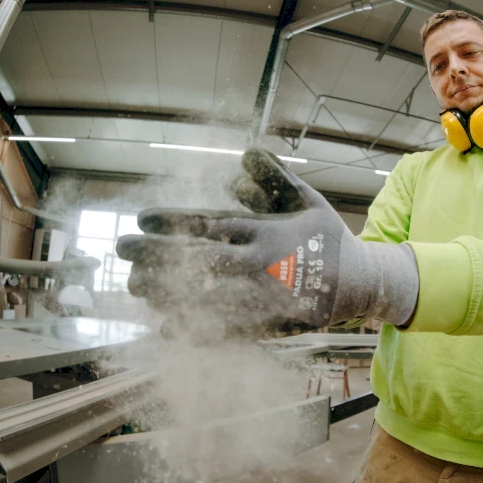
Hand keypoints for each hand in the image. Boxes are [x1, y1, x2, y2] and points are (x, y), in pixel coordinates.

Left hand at [116, 149, 417, 340]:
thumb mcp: (306, 199)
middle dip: (155, 253)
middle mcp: (259, 265)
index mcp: (265, 232)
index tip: (140, 219)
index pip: (209, 225)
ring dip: (165, 291)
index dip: (172, 222)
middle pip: (197, 259)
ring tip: (134, 285)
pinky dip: (194, 330)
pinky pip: (223, 331)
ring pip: (205, 297)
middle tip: (120, 249)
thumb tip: (246, 152)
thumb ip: (274, 177)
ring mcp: (262, 299)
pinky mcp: (268, 326)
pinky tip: (164, 326)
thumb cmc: (327, 237)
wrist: (361, 284)